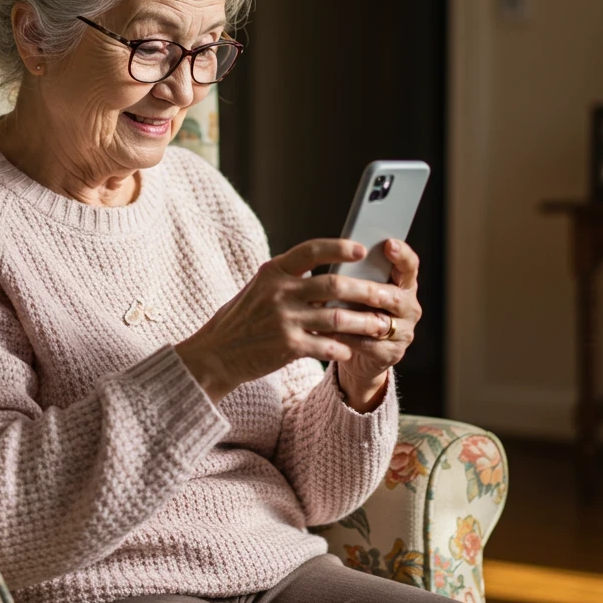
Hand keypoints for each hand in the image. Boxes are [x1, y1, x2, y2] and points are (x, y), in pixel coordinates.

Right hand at [175, 239, 402, 403]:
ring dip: (364, 322)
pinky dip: (342, 348)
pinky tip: (350, 350)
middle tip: (386, 294)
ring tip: (381, 325)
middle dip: (366, 290)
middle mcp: (279, 292)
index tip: (361, 249)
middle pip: (334, 285)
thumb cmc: (243, 319)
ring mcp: (283, 319)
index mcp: (273, 272)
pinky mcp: (287, 346)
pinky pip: (326, 345)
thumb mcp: (260, 288)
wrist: (216, 354)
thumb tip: (328, 272)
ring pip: (338, 318)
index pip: (311, 250)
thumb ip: (290, 278)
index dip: (338, 248)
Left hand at [333, 239, 421, 410]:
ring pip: (380, 322)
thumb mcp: (358, 289)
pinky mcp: (392, 353)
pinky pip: (369, 345)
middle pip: (393, 296)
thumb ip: (356, 275)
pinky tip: (328, 332)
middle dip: (367, 290)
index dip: (401, 255)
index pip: (409, 265)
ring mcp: (404, 332)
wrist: (358, 352)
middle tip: (344, 284)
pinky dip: (347, 338)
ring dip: (353, 316)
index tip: (388, 244)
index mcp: (404, 285)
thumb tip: (337, 254)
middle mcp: (409, 307)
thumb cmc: (355, 311)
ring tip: (329, 309)